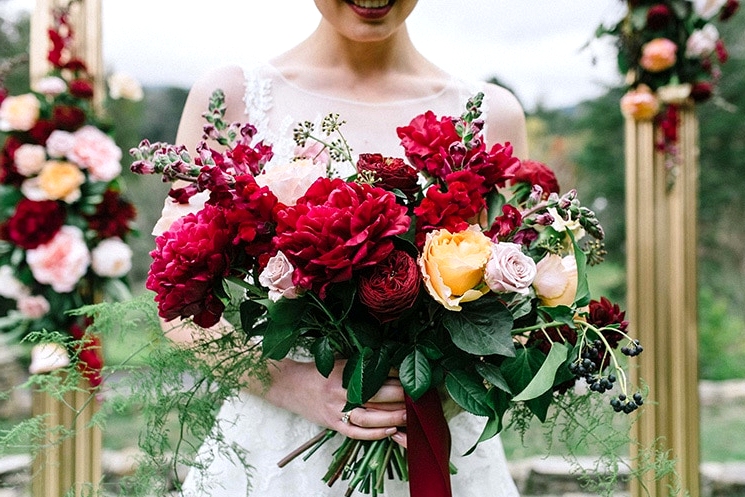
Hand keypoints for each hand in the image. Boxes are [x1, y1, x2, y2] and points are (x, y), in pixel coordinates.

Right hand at [264, 359, 406, 444]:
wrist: (289, 385)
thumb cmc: (319, 372)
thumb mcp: (340, 362)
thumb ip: (362, 366)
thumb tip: (392, 369)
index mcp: (342, 371)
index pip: (375, 373)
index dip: (396, 375)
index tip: (410, 376)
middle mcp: (339, 390)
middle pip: (375, 395)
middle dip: (399, 396)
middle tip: (416, 396)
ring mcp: (335, 409)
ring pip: (368, 416)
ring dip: (391, 416)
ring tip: (409, 415)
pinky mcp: (332, 423)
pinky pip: (355, 432)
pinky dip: (374, 433)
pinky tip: (391, 430)